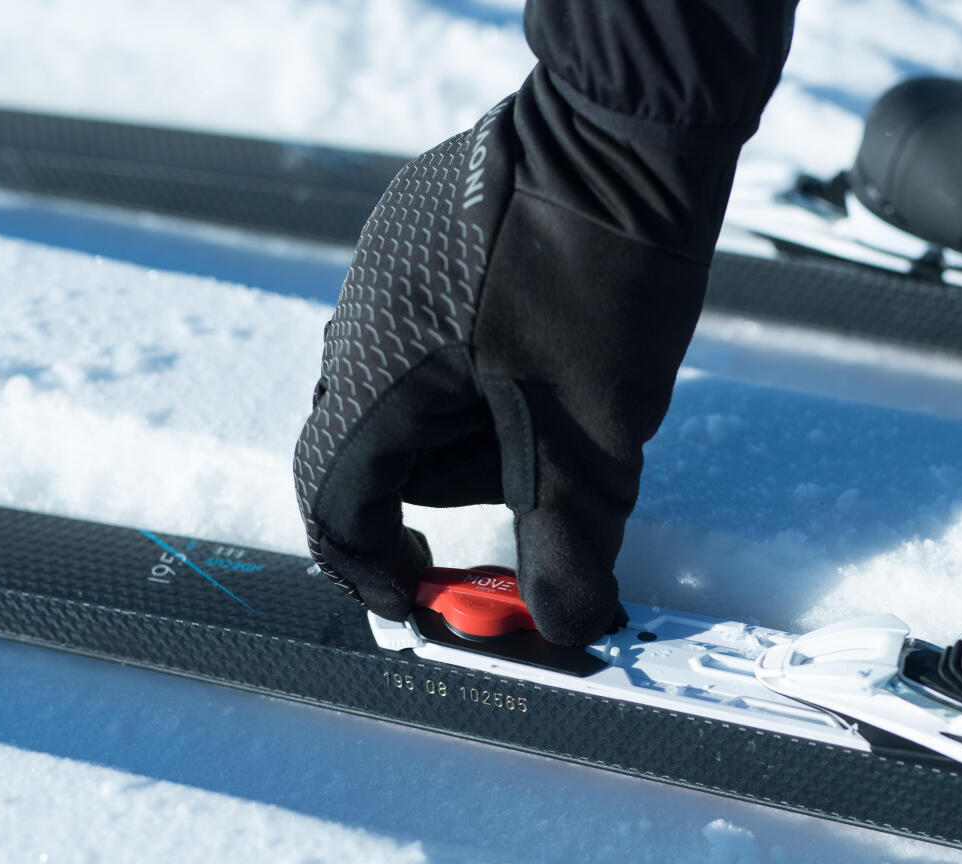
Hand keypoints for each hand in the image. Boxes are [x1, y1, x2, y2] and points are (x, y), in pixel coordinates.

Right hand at [292, 70, 722, 644]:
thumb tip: (565, 626)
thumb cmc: (601, 286)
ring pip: (402, 394)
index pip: (333, 506)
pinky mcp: (419, 242)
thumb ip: (569, 541)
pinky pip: (426, 337)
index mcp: (376, 382)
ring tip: (555, 408)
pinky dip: (474, 375)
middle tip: (524, 502)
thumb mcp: (593, 436)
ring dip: (467, 431)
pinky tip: (543, 358)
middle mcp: (358, 326)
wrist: (627, 140)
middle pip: (371, 453)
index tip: (425, 599)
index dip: (372, 570)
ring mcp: (383, 275)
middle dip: (446, 493)